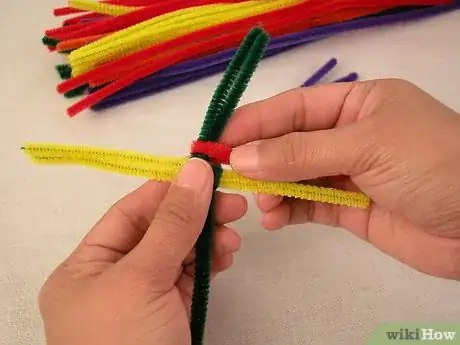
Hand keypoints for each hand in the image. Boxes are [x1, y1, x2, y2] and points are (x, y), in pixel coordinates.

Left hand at [39, 159, 246, 344]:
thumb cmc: (124, 343)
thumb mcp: (142, 278)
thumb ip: (173, 223)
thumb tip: (194, 167)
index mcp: (87, 266)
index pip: (132, 212)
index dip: (169, 190)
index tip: (206, 174)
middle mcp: (113, 278)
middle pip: (159, 231)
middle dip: (196, 216)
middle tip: (235, 204)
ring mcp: (145, 297)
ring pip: (180, 253)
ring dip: (208, 240)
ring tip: (233, 238)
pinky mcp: (171, 313)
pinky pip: (191, 278)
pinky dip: (209, 264)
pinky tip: (225, 255)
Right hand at [222, 79, 459, 278]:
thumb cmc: (431, 165)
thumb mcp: (366, 145)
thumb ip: (300, 152)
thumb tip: (241, 157)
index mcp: (356, 103)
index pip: (293, 108)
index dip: (253, 122)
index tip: (218, 141)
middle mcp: (348, 134)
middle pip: (289, 143)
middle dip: (259, 159)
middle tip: (230, 178)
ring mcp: (347, 172)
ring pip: (294, 176)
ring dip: (272, 188)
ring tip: (262, 204)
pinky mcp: (349, 207)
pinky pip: (308, 204)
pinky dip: (288, 210)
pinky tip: (275, 219)